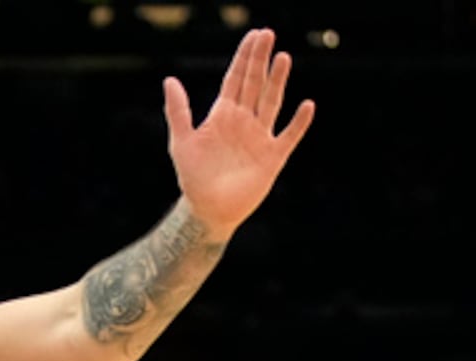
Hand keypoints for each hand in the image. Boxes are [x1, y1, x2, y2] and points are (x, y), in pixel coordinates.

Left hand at [165, 29, 315, 236]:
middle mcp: (244, 121)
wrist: (208, 211)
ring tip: (283, 58)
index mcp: (223, 114)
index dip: (244, 57)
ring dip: (277, 81)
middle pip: (255, 83)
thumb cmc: (193, 178)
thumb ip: (178, 111)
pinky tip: (307, 105)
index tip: (254, 34)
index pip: (236, 78)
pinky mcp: (273, 157)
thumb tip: (169, 80)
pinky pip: (289, 135)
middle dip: (261, 59)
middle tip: (268, 34)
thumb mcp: (181, 142)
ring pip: (271, 102)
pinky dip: (298, 122)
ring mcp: (260, 137)